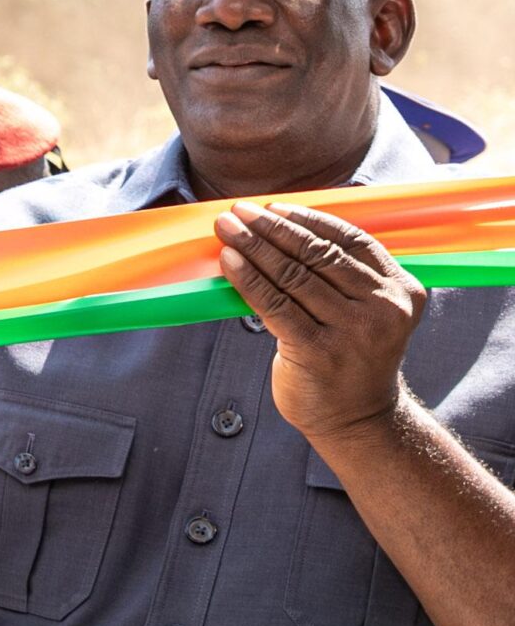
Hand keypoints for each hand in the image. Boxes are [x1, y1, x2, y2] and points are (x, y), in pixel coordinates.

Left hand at [215, 201, 424, 439]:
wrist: (356, 418)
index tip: (273, 207)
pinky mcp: (318, 351)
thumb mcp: (363, 311)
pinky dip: (247, 278)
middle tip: (239, 210)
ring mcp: (353, 331)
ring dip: (253, 246)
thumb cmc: (350, 355)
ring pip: (293, 275)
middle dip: (272, 229)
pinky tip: (228, 260)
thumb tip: (280, 227)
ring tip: (225, 228)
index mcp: (401, 289)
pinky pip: (274, 304)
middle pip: (318, 254)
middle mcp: (383, 308)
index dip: (309, 219)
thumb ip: (340, 275)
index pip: (351, 240)